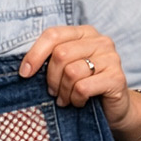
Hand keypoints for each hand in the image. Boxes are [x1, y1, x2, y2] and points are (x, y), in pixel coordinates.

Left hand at [19, 25, 140, 139]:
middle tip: (53, 91)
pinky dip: (75, 99)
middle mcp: (101, 41)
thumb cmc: (82, 84)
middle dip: (51, 78)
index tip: (25, 73)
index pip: (53, 34)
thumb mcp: (63, 67)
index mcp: (84, 33)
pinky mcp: (117, 78)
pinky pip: (82, 88)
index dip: (35, 54)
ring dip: (63, 91)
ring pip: (71, 72)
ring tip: (65, 98)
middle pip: (61, 54)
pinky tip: (78, 102)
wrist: (112, 107)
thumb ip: (49, 59)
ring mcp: (112, 58)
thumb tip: (24, 67)